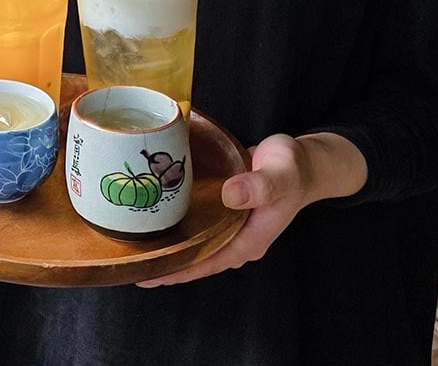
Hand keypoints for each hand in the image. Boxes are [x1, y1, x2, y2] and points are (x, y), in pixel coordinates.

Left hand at [136, 132, 361, 286]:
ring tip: (138, 247)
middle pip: (198, 259)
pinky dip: (181, 227)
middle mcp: (239, 239)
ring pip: (197, 244)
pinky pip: (200, 226)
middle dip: (168, 264)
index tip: (150, 274)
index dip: (179, 270)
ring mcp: (233, 228)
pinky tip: (159, 220)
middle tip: (132, 264)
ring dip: (172, 247)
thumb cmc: (293, 169)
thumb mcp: (281, 174)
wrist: (305, 162)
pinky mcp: (227, 212)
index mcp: (251, 239)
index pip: (209, 262)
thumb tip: (231, 196)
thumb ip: (260, 186)